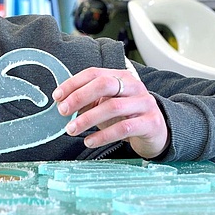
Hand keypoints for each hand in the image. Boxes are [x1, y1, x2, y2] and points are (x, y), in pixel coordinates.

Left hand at [52, 67, 169, 158]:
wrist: (157, 131)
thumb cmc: (127, 116)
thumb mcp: (107, 105)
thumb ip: (88, 101)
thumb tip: (63, 103)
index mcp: (121, 77)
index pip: (94, 73)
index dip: (73, 83)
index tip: (57, 96)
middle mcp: (134, 86)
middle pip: (104, 85)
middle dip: (79, 97)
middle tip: (63, 111)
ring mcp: (144, 103)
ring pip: (113, 107)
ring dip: (87, 119)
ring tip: (71, 129)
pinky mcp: (150, 122)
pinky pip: (124, 128)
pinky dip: (103, 136)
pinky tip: (89, 141)